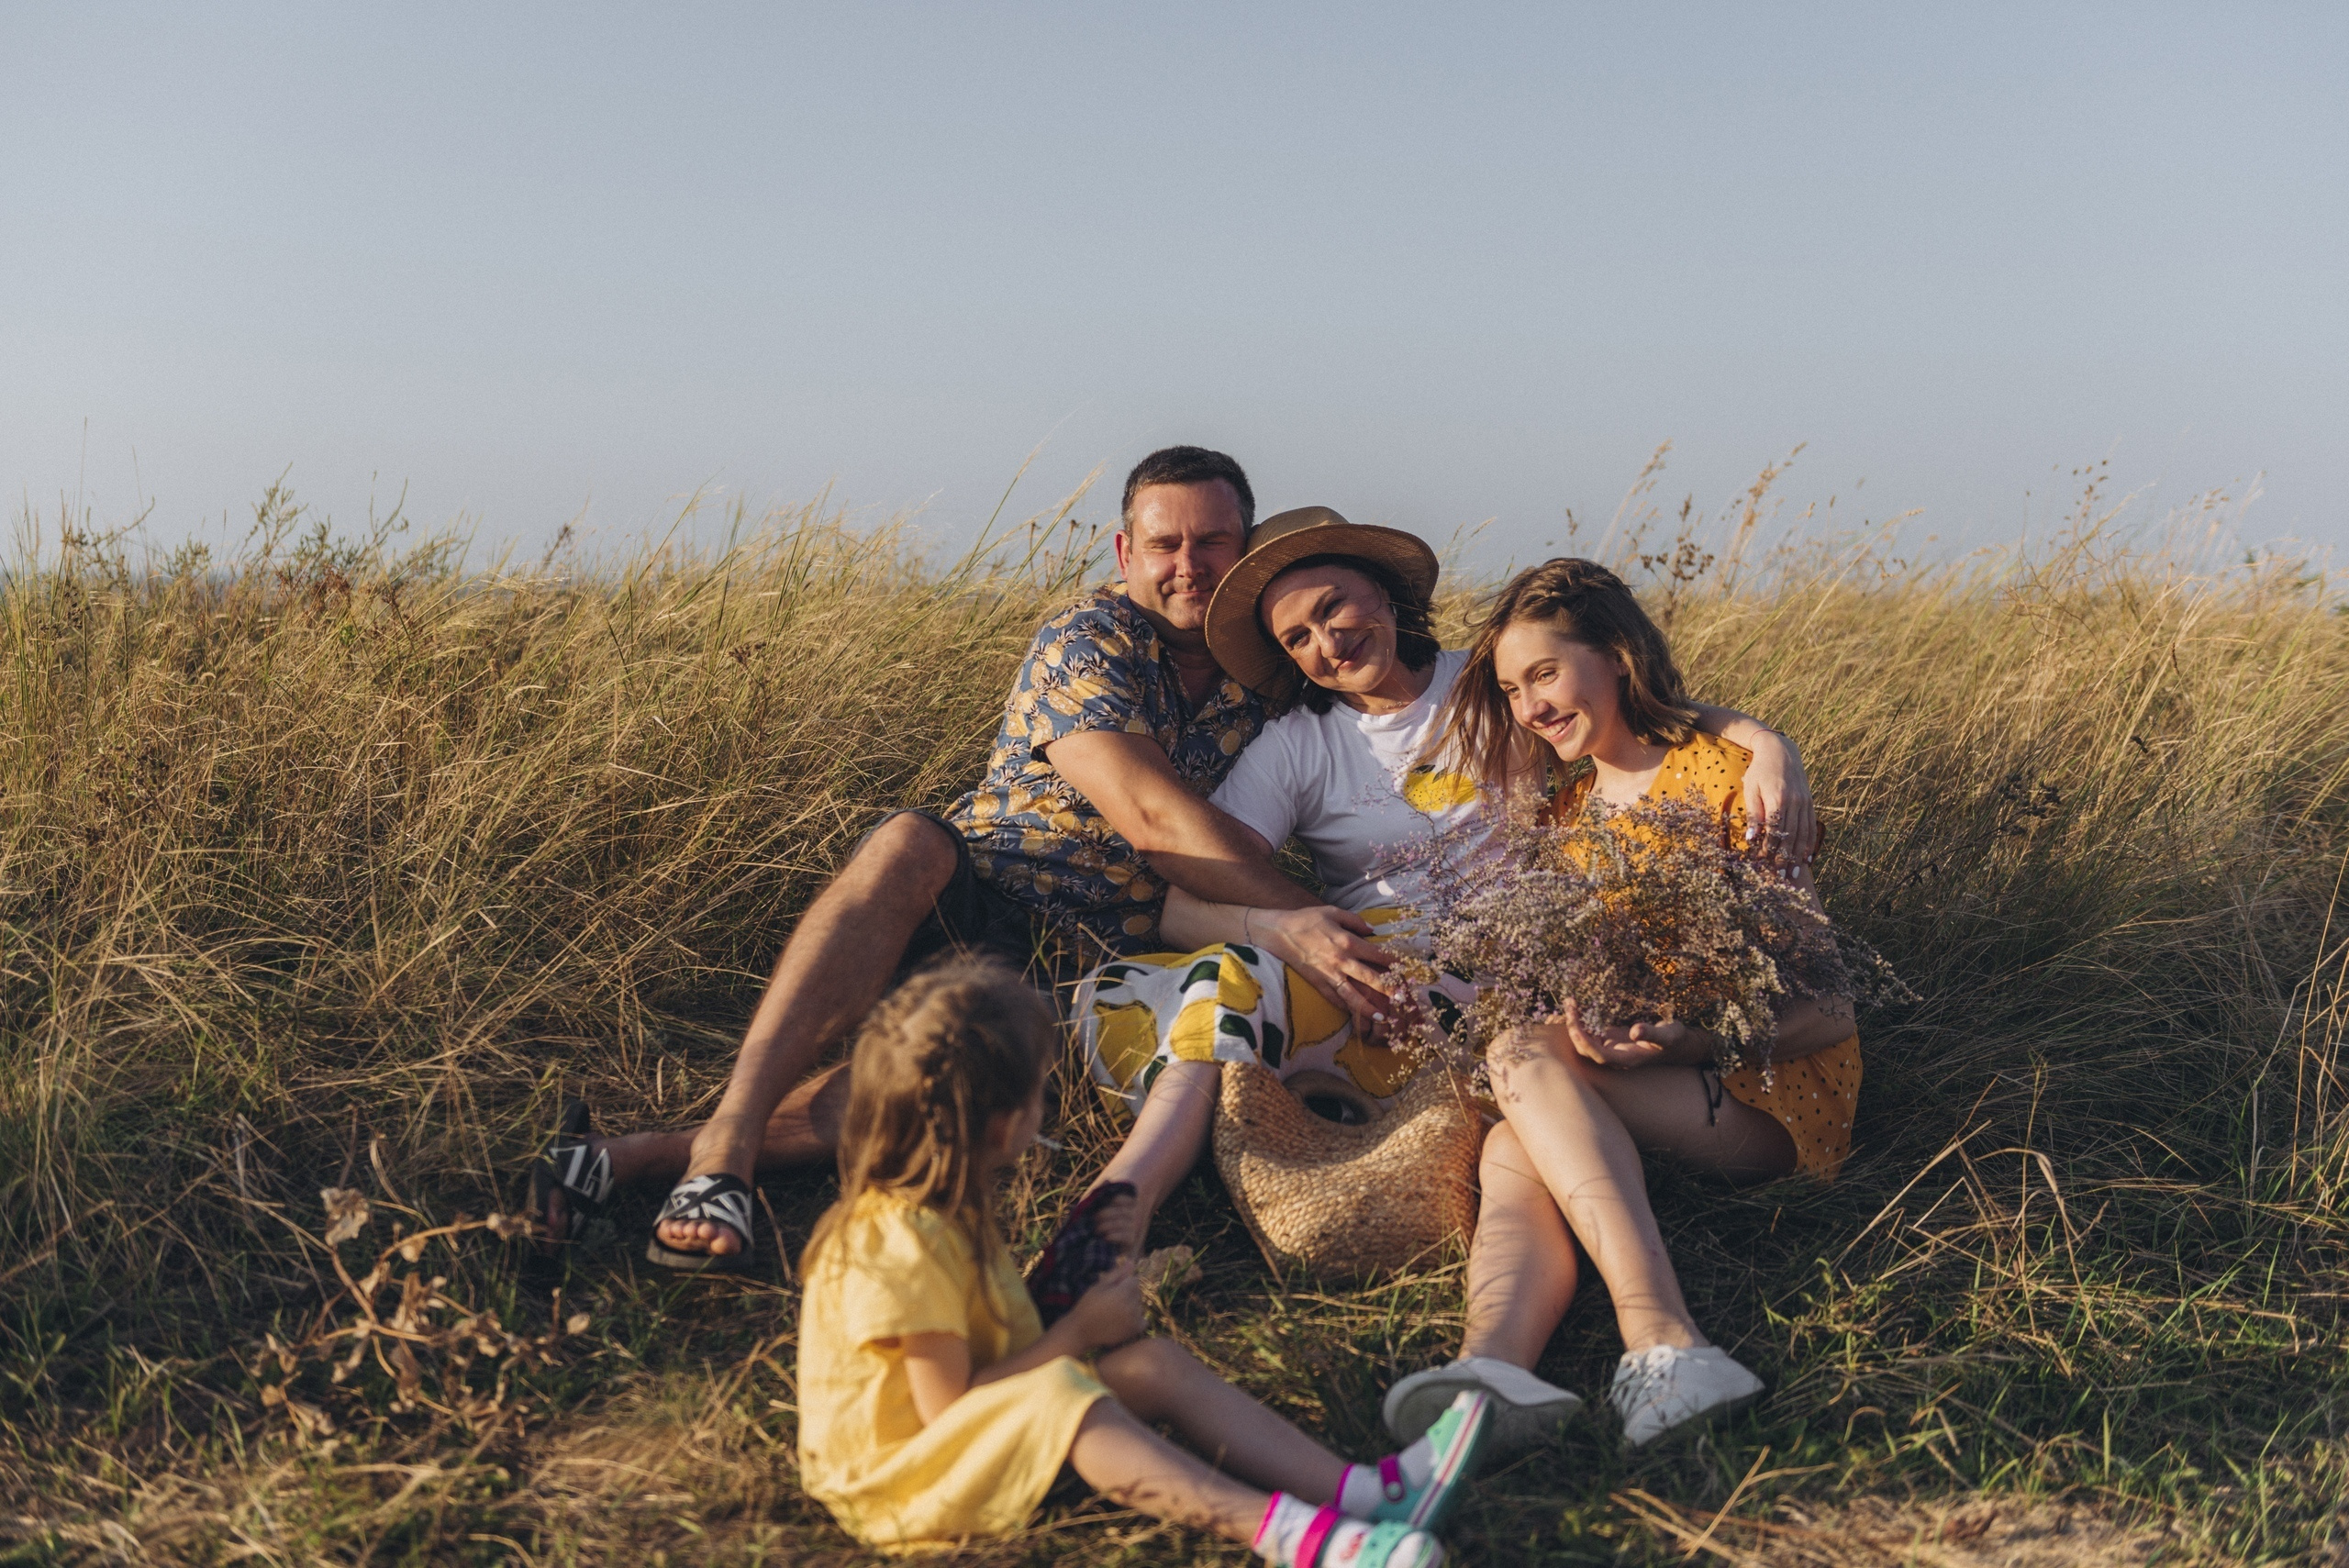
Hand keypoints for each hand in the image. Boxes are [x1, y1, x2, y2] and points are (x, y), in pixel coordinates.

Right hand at [1064, 1258, 1146, 1351]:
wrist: (1082, 1331)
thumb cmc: (1088, 1305)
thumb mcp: (1100, 1286)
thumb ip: (1117, 1274)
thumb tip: (1132, 1262)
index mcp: (1122, 1292)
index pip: (1134, 1280)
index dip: (1124, 1283)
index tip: (1112, 1290)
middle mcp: (1131, 1306)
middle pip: (1138, 1293)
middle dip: (1128, 1293)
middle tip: (1112, 1301)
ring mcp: (1134, 1319)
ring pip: (1140, 1305)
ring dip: (1132, 1306)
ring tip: (1116, 1312)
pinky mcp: (1134, 1330)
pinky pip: (1143, 1320)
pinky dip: (1137, 1319)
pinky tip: (1125, 1320)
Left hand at [1087, 1188, 1139, 1255]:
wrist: (1095, 1244)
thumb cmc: (1094, 1221)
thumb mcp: (1095, 1205)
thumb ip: (1101, 1193)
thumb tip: (1107, 1180)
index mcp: (1126, 1202)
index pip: (1127, 1198)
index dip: (1117, 1199)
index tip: (1105, 1204)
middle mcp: (1133, 1214)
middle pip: (1121, 1211)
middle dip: (1104, 1215)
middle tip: (1093, 1220)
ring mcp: (1133, 1227)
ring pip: (1121, 1223)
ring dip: (1106, 1227)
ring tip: (1096, 1230)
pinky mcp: (1131, 1240)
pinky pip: (1125, 1236)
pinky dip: (1113, 1236)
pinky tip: (1105, 1237)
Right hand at [1253, 905, 1395, 1040]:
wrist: (1278, 932)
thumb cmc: (1306, 919)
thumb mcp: (1332, 912)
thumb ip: (1354, 920)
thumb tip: (1372, 931)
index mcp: (1346, 941)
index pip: (1376, 954)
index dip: (1392, 962)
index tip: (1404, 969)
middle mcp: (1340, 961)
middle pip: (1369, 978)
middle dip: (1388, 989)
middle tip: (1403, 999)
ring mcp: (1328, 974)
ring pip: (1352, 995)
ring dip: (1368, 1007)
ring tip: (1381, 1018)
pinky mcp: (1317, 983)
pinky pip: (1333, 998)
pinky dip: (1345, 1007)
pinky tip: (1355, 1015)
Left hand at [1558, 1002, 1712, 1069]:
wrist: (1677, 1043)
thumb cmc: (1674, 1040)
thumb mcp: (1668, 1035)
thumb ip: (1652, 1034)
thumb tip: (1635, 1032)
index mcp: (1627, 1059)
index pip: (1599, 1055)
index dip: (1586, 1043)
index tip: (1576, 1026)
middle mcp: (1615, 1056)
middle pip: (1587, 1049)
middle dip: (1575, 1029)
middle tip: (1571, 1005)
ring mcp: (1611, 1047)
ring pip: (1585, 1040)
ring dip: (1575, 1024)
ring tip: (1570, 1002)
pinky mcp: (1611, 1038)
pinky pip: (1590, 1032)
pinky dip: (1582, 1021)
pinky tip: (1576, 1006)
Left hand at [1741, 731, 1819, 866]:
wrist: (1781, 751)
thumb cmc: (1759, 771)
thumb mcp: (1751, 789)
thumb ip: (1753, 813)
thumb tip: (1752, 839)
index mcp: (1778, 798)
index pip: (1775, 831)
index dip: (1770, 849)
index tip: (1764, 865)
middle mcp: (1795, 801)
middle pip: (1791, 836)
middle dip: (1787, 859)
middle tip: (1783, 879)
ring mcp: (1805, 802)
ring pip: (1804, 834)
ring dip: (1800, 856)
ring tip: (1796, 874)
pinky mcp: (1810, 802)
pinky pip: (1812, 826)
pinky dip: (1810, 843)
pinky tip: (1808, 857)